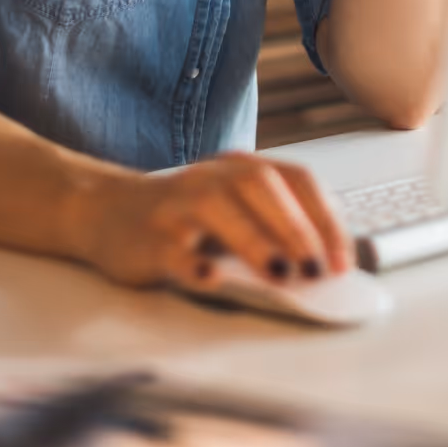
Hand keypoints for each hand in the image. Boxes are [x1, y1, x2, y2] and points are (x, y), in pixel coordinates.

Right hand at [74, 151, 353, 290]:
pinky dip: (193, 263)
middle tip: (317, 269)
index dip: (324, 217)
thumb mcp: (233, 210)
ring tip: (281, 274)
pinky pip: (171, 248)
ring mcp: (176, 204)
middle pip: (260, 187)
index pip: (295, 179)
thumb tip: (326, 264)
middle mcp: (211, 177)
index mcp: (241, 168)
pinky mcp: (146, 236)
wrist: (105, 212)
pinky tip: (212, 278)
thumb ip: (274, 226)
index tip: (342, 259)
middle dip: (295, 227)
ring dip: (254, 241)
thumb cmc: (184, 218)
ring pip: (217, 209)